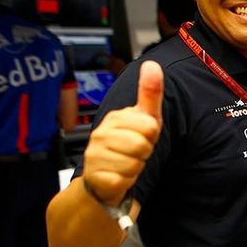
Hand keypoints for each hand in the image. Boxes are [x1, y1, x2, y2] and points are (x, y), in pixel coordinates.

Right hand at [82, 60, 163, 204]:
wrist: (102, 179)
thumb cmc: (127, 146)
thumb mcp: (144, 119)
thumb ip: (149, 94)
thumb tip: (152, 65)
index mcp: (115, 118)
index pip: (150, 126)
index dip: (150, 135)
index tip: (141, 136)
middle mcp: (101, 134)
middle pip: (143, 145)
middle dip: (144, 153)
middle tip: (133, 153)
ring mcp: (95, 155)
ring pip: (134, 164)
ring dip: (135, 168)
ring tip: (125, 164)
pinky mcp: (95, 177)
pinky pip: (123, 180)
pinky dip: (125, 181)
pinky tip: (117, 176)